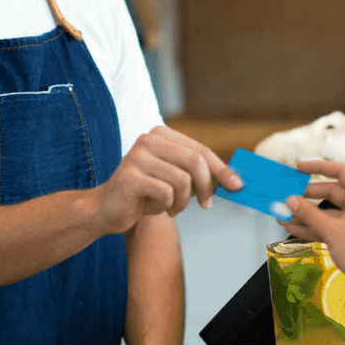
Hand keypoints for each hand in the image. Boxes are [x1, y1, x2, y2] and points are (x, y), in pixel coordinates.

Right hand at [91, 126, 241, 235]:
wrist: (107, 209)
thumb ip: (199, 175)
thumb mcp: (176, 180)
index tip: (237, 186)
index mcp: (161, 135)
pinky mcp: (130, 177)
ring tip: (171, 207)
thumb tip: (233, 180)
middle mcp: (148, 139)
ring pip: (182, 181)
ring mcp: (137, 156)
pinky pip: (166, 194)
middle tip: (206, 204)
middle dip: (207, 187)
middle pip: (195, 161)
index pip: (200, 150)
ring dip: (182, 202)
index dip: (221, 169)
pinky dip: (166, 207)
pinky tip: (154, 207)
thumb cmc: (145, 194)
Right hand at [281, 160, 344, 297]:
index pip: (341, 172)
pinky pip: (328, 226)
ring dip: (306, 214)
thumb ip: (309, 214)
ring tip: (286, 214)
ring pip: (327, 212)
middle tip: (290, 196)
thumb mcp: (331, 230)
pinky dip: (312, 227)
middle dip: (308, 196)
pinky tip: (294, 228)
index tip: (301, 168)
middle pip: (331, 192)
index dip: (320, 167)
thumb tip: (292, 201)